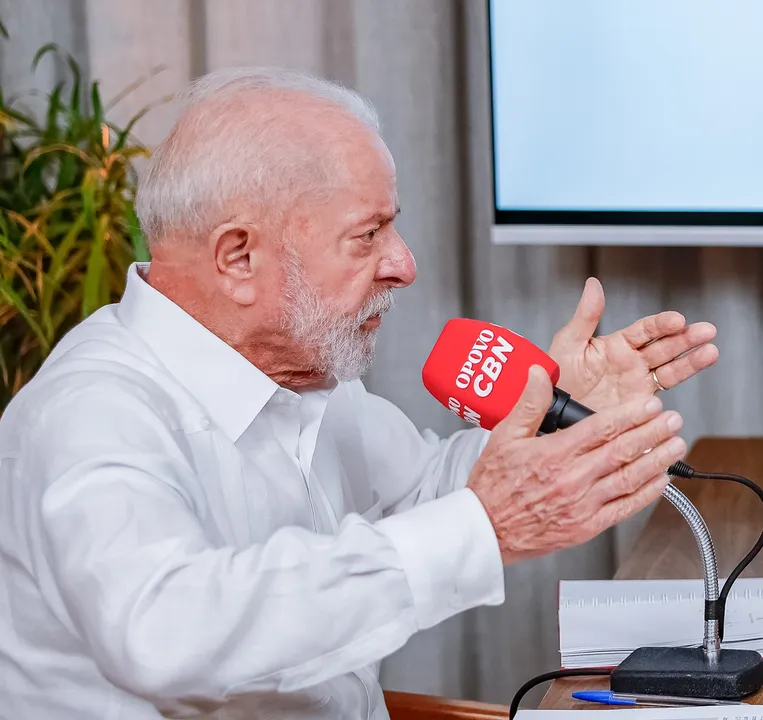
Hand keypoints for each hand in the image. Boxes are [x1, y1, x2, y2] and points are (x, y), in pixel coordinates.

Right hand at [467, 366, 685, 562]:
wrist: (487, 529)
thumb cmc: (493, 485)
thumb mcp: (503, 436)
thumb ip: (528, 404)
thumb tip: (540, 373)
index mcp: (553, 454)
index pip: (601, 429)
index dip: (630, 415)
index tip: (649, 405)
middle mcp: (572, 479)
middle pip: (622, 451)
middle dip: (652, 432)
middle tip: (673, 419)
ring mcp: (582, 505)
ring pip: (629, 478)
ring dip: (657, 460)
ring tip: (675, 445)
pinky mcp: (586, 526)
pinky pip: (624, 508)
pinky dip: (646, 494)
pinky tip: (660, 481)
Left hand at [547, 278, 718, 411]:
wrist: (553, 414)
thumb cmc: (556, 380)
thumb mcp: (567, 345)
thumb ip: (585, 316)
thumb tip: (592, 285)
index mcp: (615, 345)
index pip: (644, 330)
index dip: (661, 324)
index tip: (677, 319)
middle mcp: (630, 362)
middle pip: (664, 347)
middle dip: (686, 338)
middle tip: (705, 331)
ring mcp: (637, 383)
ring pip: (671, 368)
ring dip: (692, 359)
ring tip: (710, 350)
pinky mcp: (640, 404)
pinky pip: (663, 392)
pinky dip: (679, 386)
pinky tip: (691, 379)